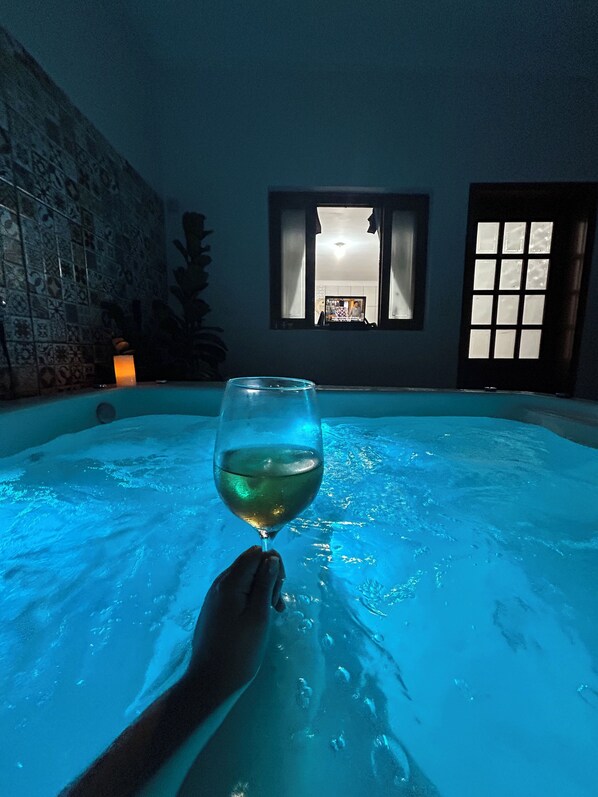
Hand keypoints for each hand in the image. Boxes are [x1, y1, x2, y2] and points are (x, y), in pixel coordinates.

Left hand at [187, 546, 285, 700]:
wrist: (210, 681)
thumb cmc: (239, 650)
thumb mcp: (259, 615)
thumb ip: (265, 583)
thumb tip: (271, 557)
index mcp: (229, 582)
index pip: (256, 554)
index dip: (273, 566)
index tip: (279, 589)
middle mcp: (219, 583)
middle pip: (251, 564)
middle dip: (268, 579)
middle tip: (276, 606)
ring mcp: (215, 596)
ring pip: (246, 579)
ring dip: (262, 591)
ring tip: (271, 614)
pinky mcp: (215, 608)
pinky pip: (238, 592)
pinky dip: (252, 600)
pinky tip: (259, 618)